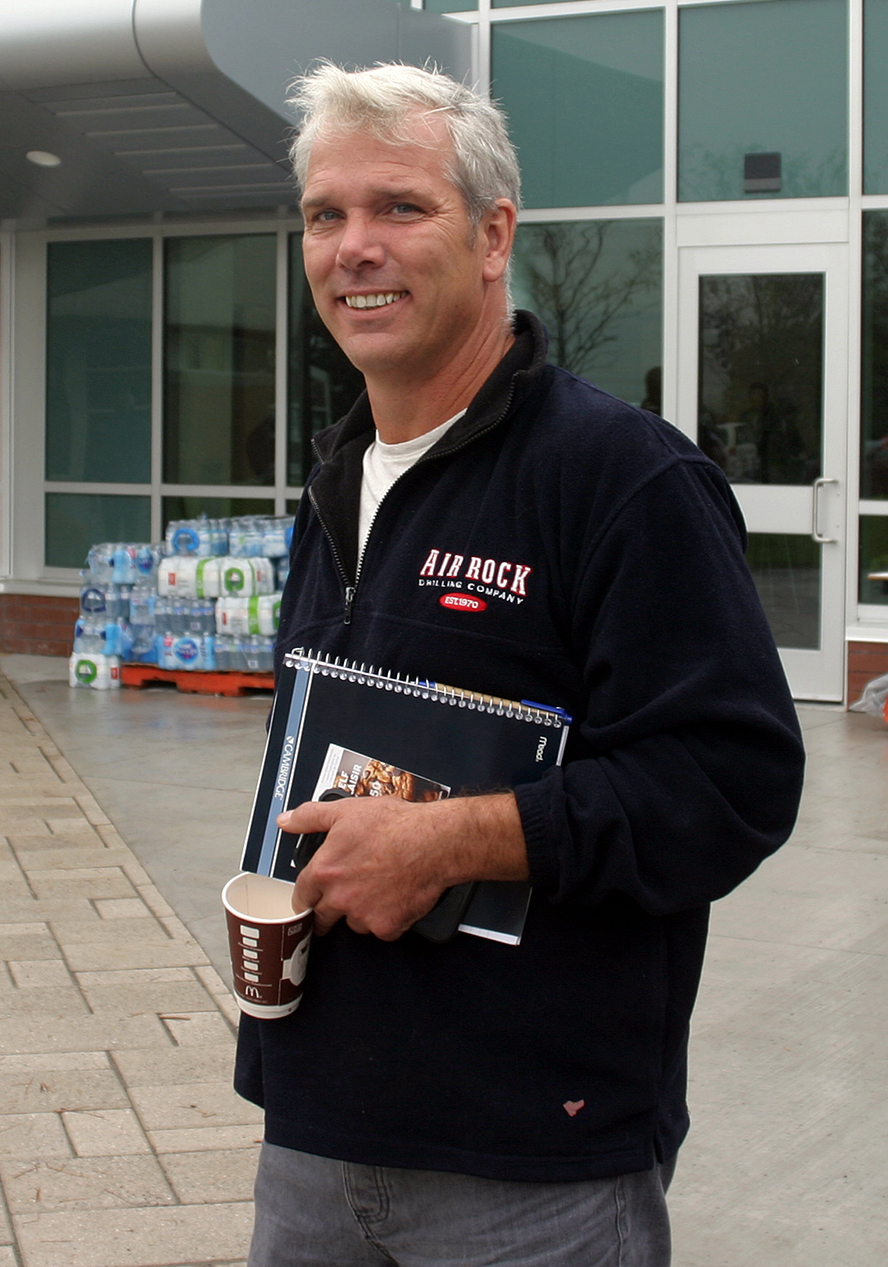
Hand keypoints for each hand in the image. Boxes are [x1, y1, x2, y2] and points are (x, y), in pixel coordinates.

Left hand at [279, 793, 526, 939]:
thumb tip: (285, 821)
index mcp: (325, 871)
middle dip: (327, 912)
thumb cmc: (394, 825)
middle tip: (342, 899)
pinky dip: (386, 919)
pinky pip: (381, 930)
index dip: (305, 897)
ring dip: (359, 914)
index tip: (310, 898)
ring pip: (353, 924)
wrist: (434, 842)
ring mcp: (363, 915)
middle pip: (321, 919)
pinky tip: (395, 899)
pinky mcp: (387, 927)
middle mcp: (340, 898)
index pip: (301, 896)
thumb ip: (310, 817)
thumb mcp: (346, 811)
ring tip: (376, 890)